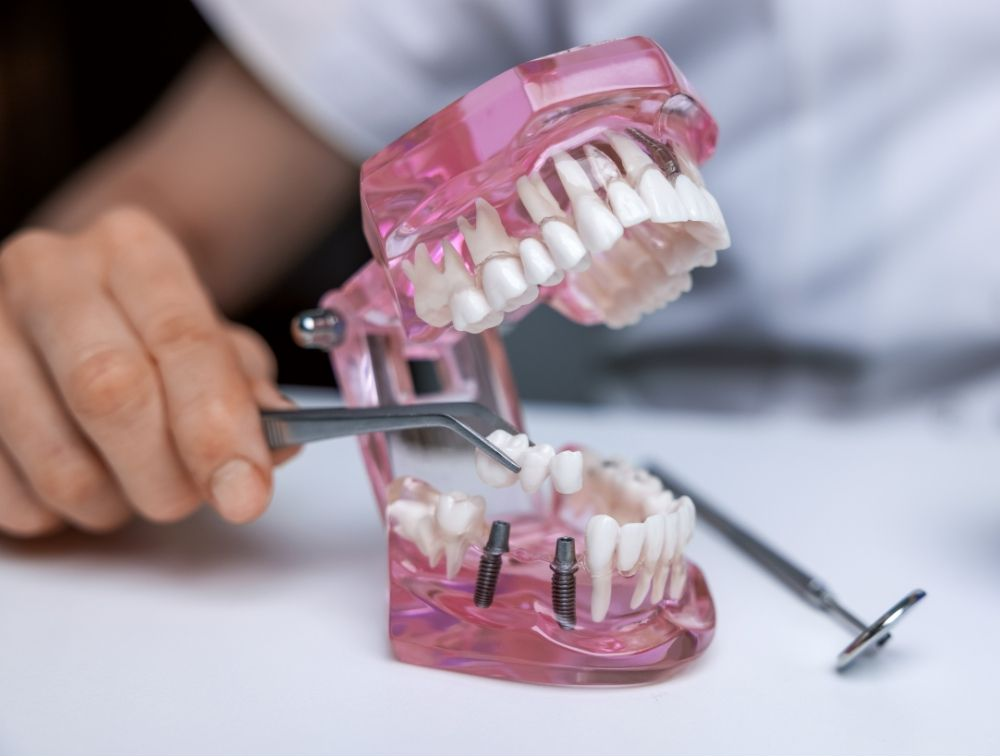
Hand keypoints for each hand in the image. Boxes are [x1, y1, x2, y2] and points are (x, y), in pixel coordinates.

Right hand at [0, 207, 293, 536]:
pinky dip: (59, 514)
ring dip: (114, 502)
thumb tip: (275, 443)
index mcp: (131, 248)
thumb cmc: (154, 333)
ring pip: (56, 459)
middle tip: (189, 500)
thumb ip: (247, 387)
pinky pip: (11, 496)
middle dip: (165, 472)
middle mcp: (45, 271)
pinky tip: (78, 476)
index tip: (247, 493)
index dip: (218, 425)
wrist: (67, 308)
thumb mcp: (217, 342)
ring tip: (133, 484)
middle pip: (109, 391)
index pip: (181, 339)